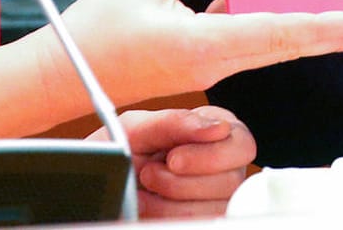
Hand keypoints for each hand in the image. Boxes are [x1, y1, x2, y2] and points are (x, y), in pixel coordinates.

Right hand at [62, 0, 342, 106]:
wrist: (59, 79)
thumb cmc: (95, 37)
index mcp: (204, 46)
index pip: (274, 35)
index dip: (319, 28)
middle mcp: (214, 61)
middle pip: (285, 46)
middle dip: (332, 36)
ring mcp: (208, 63)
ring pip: (269, 45)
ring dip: (307, 31)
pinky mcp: (199, 59)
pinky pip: (244, 39)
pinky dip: (271, 23)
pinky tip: (287, 3)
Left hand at [99, 106, 255, 218]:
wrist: (99, 179)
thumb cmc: (121, 147)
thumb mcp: (138, 127)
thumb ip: (176, 122)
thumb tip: (219, 128)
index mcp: (218, 132)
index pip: (243, 145)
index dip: (211, 156)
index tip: (173, 159)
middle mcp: (223, 166)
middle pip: (231, 181)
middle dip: (182, 182)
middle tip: (151, 173)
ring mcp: (215, 197)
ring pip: (214, 208)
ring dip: (170, 202)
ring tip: (146, 187)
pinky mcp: (201, 217)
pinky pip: (197, 223)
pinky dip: (166, 216)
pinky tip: (150, 204)